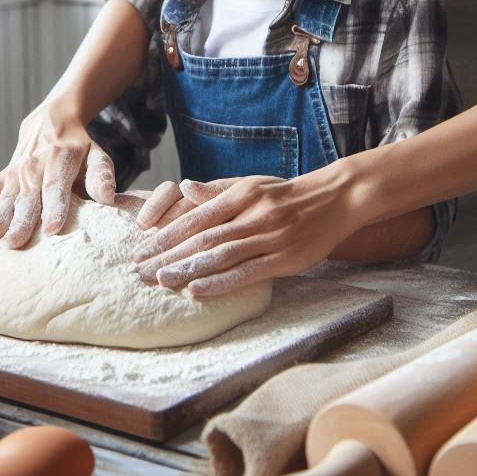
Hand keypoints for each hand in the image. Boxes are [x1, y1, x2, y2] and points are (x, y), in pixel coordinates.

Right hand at [0, 98, 115, 247]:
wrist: (52, 120)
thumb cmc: (79, 147)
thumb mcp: (96, 155)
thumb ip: (101, 176)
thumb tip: (108, 198)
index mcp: (60, 162)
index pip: (56, 187)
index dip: (55, 208)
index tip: (52, 229)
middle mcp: (34, 167)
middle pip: (26, 198)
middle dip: (19, 221)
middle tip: (12, 244)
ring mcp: (15, 172)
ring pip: (2, 196)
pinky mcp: (2, 176)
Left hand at [130, 168, 359, 296]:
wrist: (336, 197)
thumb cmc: (287, 194)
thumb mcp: (253, 185)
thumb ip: (218, 191)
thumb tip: (184, 189)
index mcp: (241, 194)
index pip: (196, 216)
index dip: (166, 234)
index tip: (141, 248)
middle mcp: (252, 214)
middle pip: (203, 237)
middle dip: (169, 254)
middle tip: (140, 271)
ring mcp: (269, 236)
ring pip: (221, 255)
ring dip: (188, 269)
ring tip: (161, 281)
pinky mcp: (285, 258)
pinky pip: (247, 273)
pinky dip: (220, 282)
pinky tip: (197, 290)